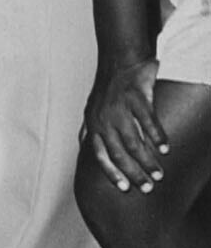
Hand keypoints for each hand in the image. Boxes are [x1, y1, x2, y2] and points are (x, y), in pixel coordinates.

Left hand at [82, 58, 168, 192]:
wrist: (118, 58)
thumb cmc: (107, 88)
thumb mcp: (91, 107)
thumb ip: (88, 127)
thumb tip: (82, 145)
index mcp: (93, 122)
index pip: (99, 154)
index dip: (111, 173)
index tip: (126, 189)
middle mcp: (104, 117)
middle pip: (119, 152)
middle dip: (134, 173)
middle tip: (149, 187)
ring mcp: (119, 107)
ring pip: (134, 142)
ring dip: (147, 161)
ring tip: (159, 174)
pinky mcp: (135, 96)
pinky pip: (147, 121)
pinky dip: (157, 137)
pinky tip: (166, 149)